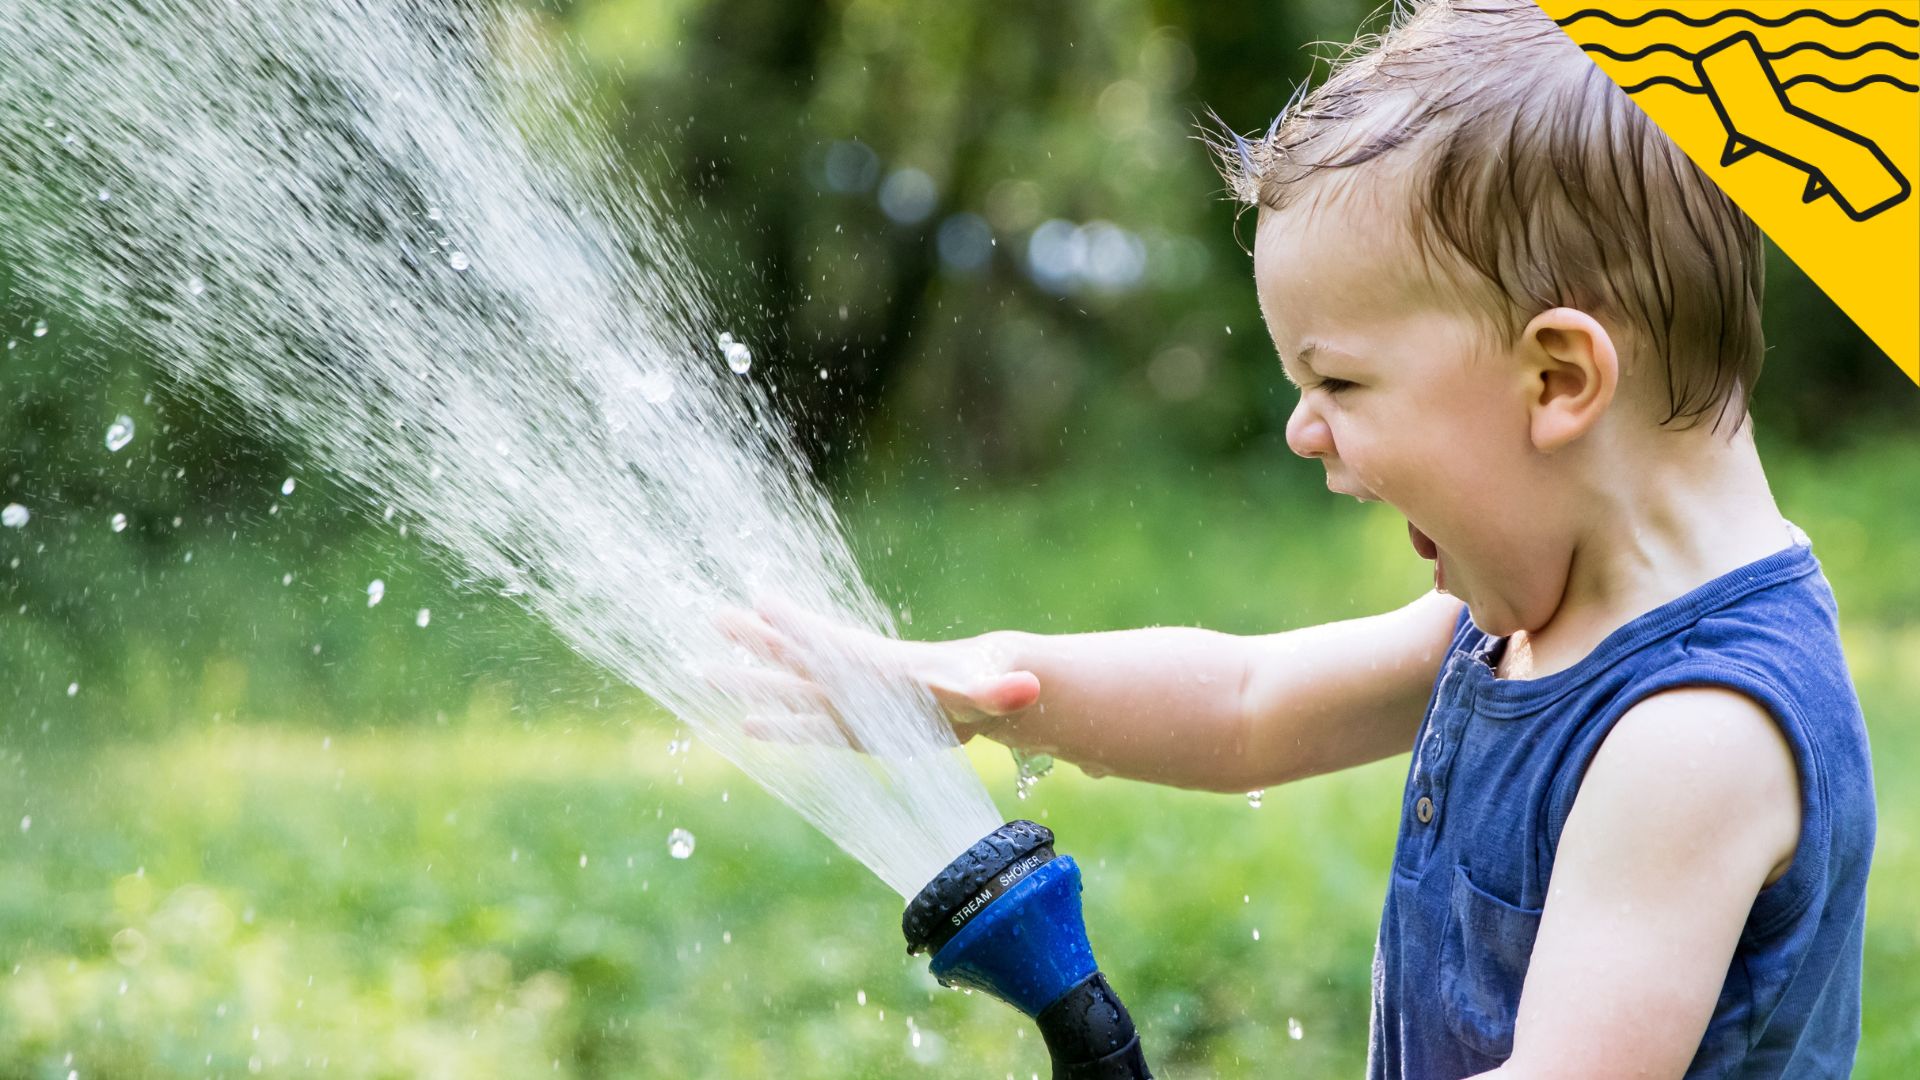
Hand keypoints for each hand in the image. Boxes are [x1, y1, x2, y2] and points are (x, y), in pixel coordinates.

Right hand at [710, 596, 1039, 749]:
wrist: (981, 692)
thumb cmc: (982, 685)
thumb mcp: (990, 689)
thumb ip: (1002, 690)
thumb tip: (1028, 685)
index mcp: (878, 664)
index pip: (831, 640)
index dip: (798, 623)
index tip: (762, 599)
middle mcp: (853, 678)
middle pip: (794, 654)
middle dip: (754, 638)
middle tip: (711, 615)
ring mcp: (847, 701)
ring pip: (788, 687)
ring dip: (748, 678)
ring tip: (702, 671)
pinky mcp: (851, 727)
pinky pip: (804, 725)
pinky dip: (777, 724)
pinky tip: (746, 725)